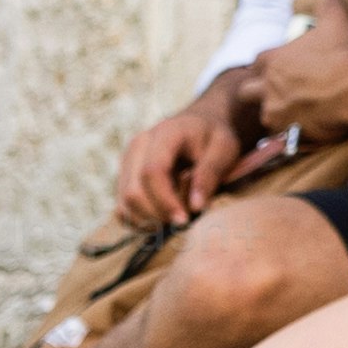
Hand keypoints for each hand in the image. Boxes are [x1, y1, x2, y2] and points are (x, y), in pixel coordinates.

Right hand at [112, 82, 258, 228]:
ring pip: (125, 204)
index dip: (165, 201)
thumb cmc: (214, 138)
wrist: (199, 126)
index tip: (184, 220)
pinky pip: (123, 210)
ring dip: (150, 220)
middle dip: (158, 214)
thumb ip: (210, 174)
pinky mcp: (124, 178)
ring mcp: (127, 162)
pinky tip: (164, 218)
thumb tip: (196, 207)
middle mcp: (138, 146)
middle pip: (133, 192)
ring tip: (178, 215)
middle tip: (186, 220)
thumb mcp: (224, 149)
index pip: (152, 172)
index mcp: (164, 134)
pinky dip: (141, 221)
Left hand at [244, 0, 347, 145]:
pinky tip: (307, 130)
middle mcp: (268, 86)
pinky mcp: (287, 133)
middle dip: (257, 93)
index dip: (265, 67)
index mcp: (274, 59)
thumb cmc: (343, 54)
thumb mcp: (336, 21)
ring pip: (264, 116)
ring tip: (295, 114)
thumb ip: (330, 2)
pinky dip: (292, 133)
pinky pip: (283, 136)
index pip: (256, 63)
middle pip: (246, 92)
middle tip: (277, 94)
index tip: (277, 70)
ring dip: (276, 115)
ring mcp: (275, 111)